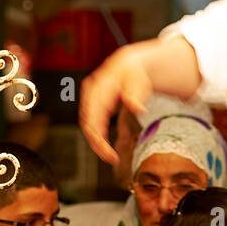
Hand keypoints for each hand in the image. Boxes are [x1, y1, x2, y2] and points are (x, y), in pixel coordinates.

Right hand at [80, 46, 152, 164]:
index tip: (109, 154)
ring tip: (110, 156)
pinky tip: (106, 147)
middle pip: (87, 124)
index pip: (93, 119)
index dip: (98, 139)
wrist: (129, 65)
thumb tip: (139, 109)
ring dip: (96, 143)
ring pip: (87, 126)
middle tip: (112, 159)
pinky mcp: (91, 105)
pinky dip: (97, 137)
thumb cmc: (135, 73)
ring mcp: (89, 99)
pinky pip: (91, 123)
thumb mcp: (138, 81)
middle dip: (97, 145)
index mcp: (99, 88)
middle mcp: (90, 93)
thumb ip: (136, 95)